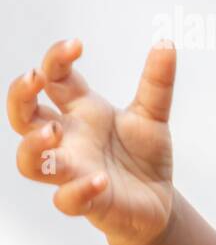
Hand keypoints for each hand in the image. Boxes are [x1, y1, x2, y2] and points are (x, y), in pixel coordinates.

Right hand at [9, 37, 177, 244]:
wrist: (158, 200)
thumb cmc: (143, 155)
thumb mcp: (154, 115)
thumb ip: (158, 82)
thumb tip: (167, 43)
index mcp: (79, 112)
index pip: (53, 79)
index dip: (56, 60)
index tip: (77, 45)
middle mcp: (67, 140)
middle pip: (22, 116)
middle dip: (20, 97)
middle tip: (34, 78)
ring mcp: (71, 171)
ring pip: (29, 162)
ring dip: (34, 146)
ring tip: (52, 132)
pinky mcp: (85, 202)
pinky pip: (66, 199)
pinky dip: (79, 189)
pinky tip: (101, 179)